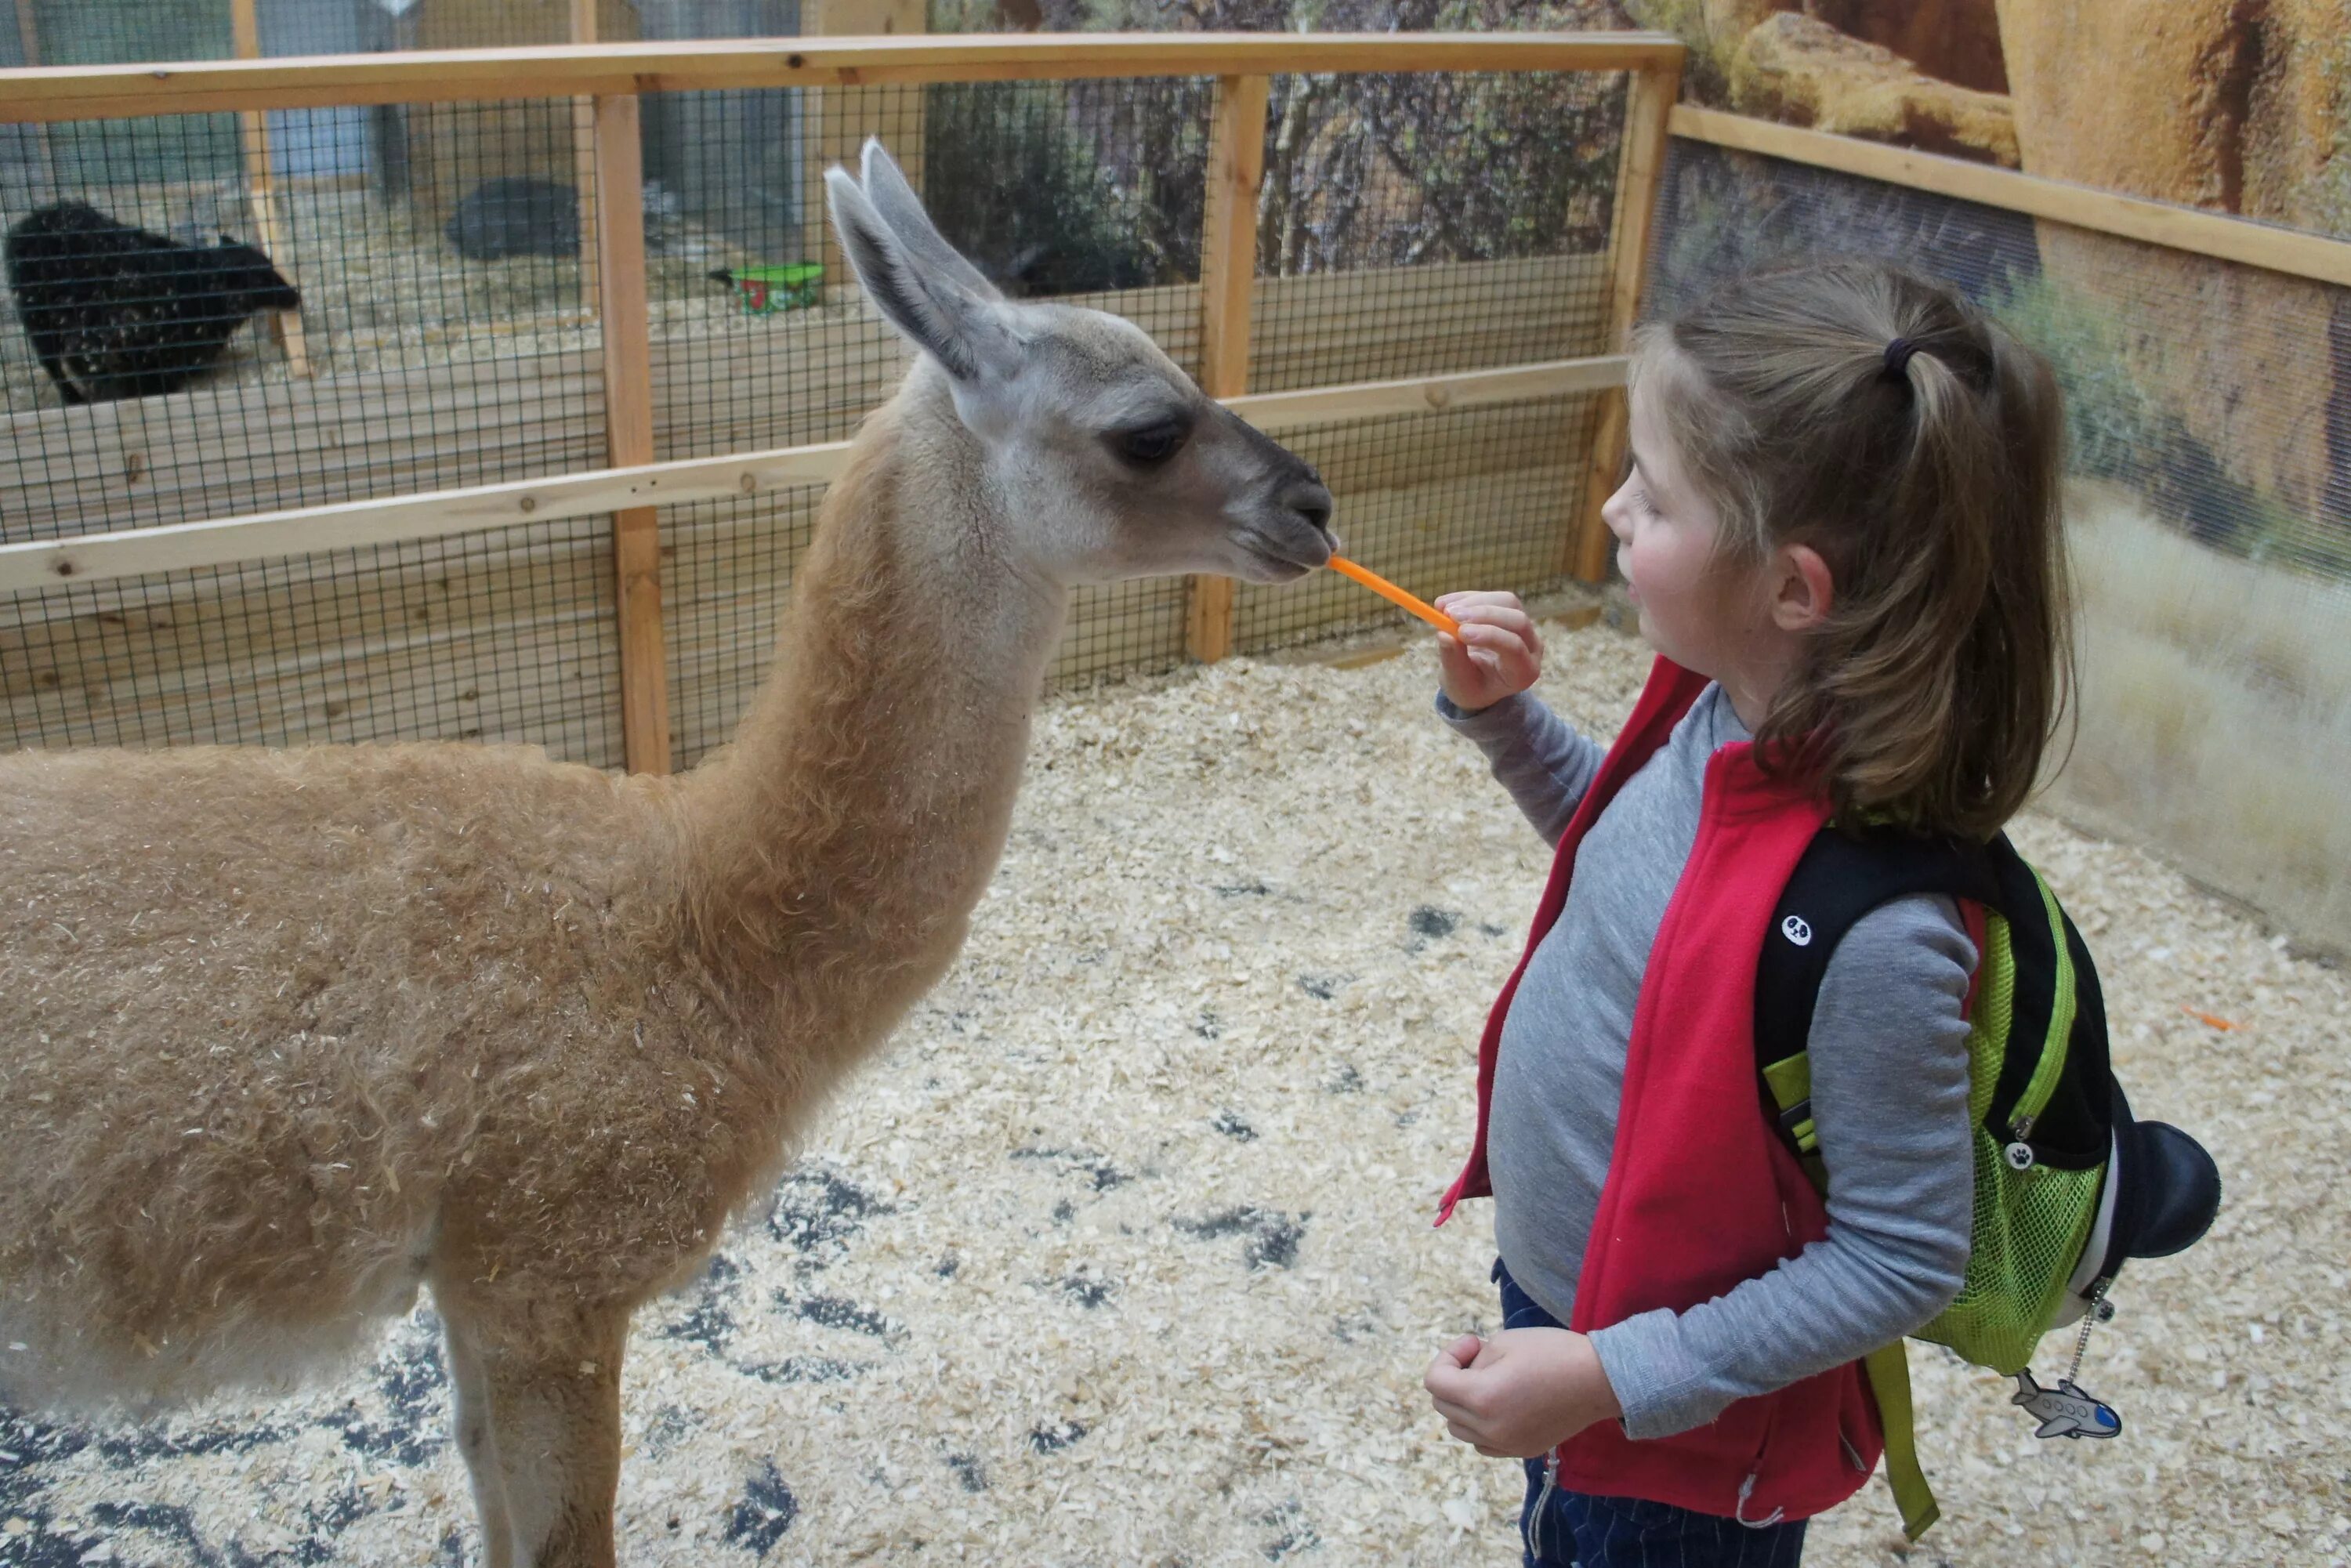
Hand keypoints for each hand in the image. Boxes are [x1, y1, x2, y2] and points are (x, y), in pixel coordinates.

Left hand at [1423, 1327, 1621, 1458]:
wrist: (1599, 1380)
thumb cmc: (1552, 1352)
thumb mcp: (1503, 1342)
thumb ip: (1473, 1361)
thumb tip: (1464, 1376)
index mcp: (1482, 1398)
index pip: (1434, 1382)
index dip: (1447, 1356)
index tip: (1474, 1343)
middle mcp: (1489, 1428)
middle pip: (1443, 1405)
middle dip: (1453, 1377)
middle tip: (1481, 1358)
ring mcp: (1506, 1444)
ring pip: (1459, 1428)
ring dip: (1462, 1403)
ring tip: (1489, 1381)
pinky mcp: (1522, 1450)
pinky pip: (1482, 1443)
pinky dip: (1480, 1425)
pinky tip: (1500, 1404)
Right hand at [1433, 592, 1542, 713]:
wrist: (1476, 680)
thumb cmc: (1471, 687)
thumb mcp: (1458, 684)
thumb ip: (1453, 661)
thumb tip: (1444, 634)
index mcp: (1523, 672)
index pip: (1515, 648)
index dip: (1489, 635)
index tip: (1460, 632)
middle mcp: (1532, 648)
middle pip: (1517, 620)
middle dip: (1483, 614)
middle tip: (1450, 615)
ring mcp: (1525, 627)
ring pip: (1507, 601)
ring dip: (1474, 601)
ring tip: (1444, 610)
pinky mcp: (1512, 611)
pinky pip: (1494, 596)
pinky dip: (1468, 597)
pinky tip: (1445, 604)